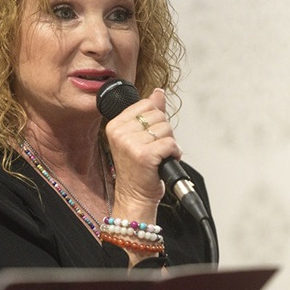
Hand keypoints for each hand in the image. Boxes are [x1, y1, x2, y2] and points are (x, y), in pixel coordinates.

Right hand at [104, 88, 181, 223]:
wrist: (134, 197)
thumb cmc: (138, 169)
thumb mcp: (139, 136)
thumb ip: (149, 113)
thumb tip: (158, 92)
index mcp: (115, 124)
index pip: (146, 104)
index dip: (155, 121)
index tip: (148, 138)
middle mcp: (119, 132)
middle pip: (158, 115)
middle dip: (164, 132)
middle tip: (154, 150)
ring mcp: (130, 143)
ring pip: (166, 128)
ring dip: (169, 144)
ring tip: (158, 157)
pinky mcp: (144, 155)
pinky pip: (170, 143)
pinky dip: (174, 153)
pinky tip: (164, 162)